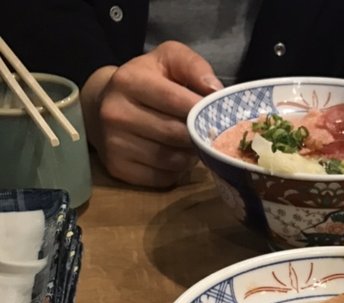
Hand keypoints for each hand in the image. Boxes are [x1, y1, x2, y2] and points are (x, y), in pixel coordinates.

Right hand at [80, 41, 223, 187]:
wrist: (103, 106)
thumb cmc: (146, 81)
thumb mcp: (167, 61)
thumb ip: (193, 67)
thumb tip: (215, 91)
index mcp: (128, 81)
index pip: (175, 100)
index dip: (202, 110)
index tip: (218, 114)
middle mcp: (116, 113)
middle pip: (176, 134)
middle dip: (198, 134)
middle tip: (207, 131)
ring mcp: (114, 143)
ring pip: (173, 160)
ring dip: (190, 155)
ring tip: (190, 142)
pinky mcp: (119, 168)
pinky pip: (163, 178)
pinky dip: (176, 171)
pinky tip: (175, 156)